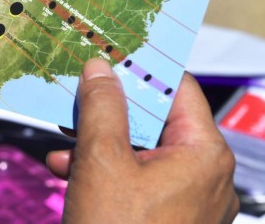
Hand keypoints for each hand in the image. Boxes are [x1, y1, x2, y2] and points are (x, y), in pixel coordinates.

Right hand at [46, 59, 238, 222]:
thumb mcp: (101, 161)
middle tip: (77, 98)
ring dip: (97, 144)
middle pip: (154, 121)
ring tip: (62, 145)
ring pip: (140, 151)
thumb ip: (101, 107)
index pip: (177, 88)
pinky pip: (136, 180)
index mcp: (203, 153)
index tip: (108, 57)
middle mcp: (203, 174)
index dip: (141, 70)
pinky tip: (68, 172)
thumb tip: (100, 68)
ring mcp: (186, 199)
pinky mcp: (166, 218)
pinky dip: (103, 172)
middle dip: (107, 113)